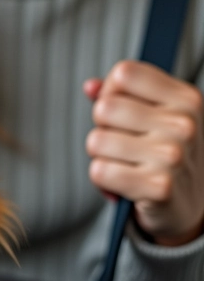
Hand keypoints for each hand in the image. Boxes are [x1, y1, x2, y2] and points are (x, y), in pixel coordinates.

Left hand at [84, 60, 203, 246]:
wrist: (190, 207)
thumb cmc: (167, 157)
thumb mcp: (155, 118)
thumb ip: (122, 96)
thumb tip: (90, 87)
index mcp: (187, 98)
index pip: (124, 73)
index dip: (110, 92)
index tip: (120, 112)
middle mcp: (184, 124)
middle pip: (104, 108)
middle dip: (103, 129)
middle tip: (123, 146)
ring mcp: (172, 155)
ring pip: (96, 141)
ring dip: (101, 158)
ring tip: (125, 166)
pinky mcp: (158, 187)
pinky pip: (99, 172)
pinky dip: (102, 181)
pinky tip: (125, 186)